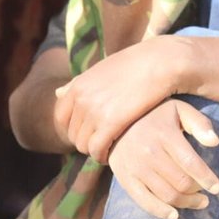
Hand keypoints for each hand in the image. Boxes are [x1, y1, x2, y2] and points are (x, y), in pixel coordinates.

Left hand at [55, 37, 179, 162]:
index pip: (61, 118)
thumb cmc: (135, 65)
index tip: (90, 132)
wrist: (161, 62)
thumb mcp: (101, 70)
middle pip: (73, 135)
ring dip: (95, 150)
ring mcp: (94, 111)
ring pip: (84, 145)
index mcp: (77, 86)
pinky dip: (102, 156)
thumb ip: (78, 84)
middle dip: (86, 141)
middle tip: (103, 142)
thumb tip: (58, 92)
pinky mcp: (111, 122)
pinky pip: (97, 150)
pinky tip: (112, 154)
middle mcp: (81, 99)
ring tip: (109, 148)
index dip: (74, 129)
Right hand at [108, 99, 218, 218]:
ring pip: (167, 195)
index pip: (190, 163)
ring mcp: (136, 168)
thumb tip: (215, 142)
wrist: (116, 121)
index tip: (217, 189)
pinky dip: (161, 212)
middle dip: (198, 193)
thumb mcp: (178, 109)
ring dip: (186, 203)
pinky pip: (145, 202)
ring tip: (197, 202)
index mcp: (164, 134)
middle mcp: (149, 152)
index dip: (207, 179)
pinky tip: (174, 215)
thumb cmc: (154, 115)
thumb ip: (199, 123)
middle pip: (181, 183)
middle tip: (206, 195)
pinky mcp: (125, 179)